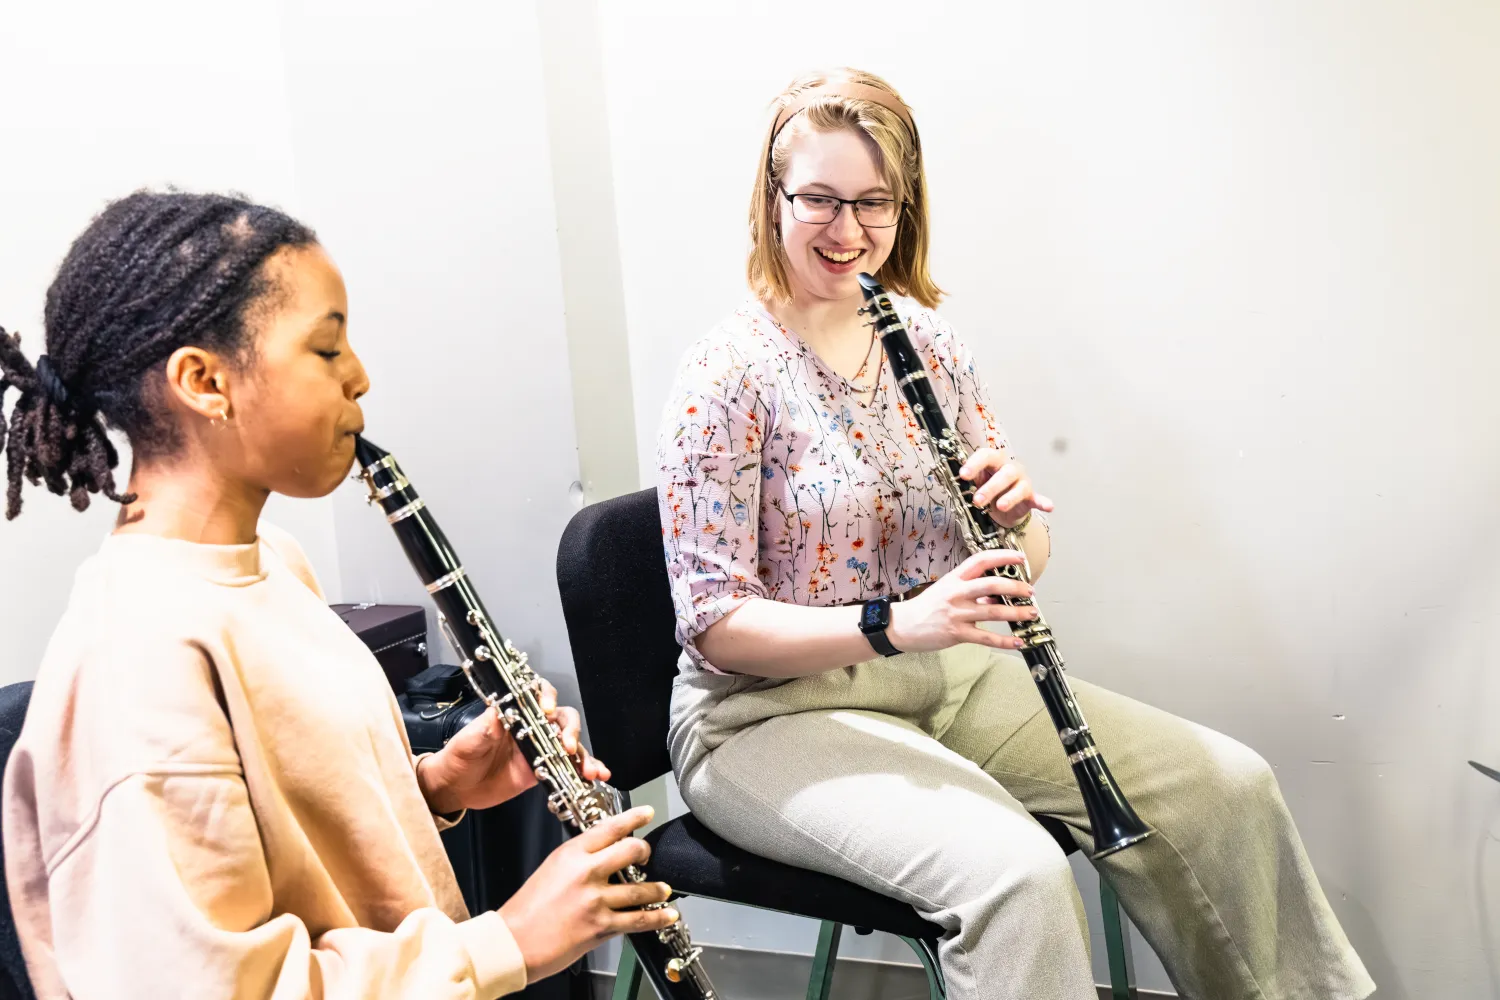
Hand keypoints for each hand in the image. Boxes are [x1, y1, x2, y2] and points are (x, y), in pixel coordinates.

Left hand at [417, 678, 610, 814]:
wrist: (457, 788)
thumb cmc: (459, 757)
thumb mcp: (467, 741)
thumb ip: (483, 728)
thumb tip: (498, 712)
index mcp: (513, 714)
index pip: (536, 695)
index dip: (546, 697)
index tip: (546, 710)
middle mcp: (531, 728)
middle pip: (561, 718)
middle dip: (570, 729)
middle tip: (567, 746)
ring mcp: (540, 749)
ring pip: (570, 744)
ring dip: (584, 754)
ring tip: (591, 770)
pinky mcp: (545, 769)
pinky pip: (569, 767)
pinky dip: (584, 770)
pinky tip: (596, 776)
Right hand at [500, 806, 677, 982]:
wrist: (514, 942)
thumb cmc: (527, 908)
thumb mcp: (551, 868)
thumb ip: (578, 858)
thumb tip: (603, 852)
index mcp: (572, 854)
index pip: (610, 828)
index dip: (633, 818)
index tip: (647, 813)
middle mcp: (586, 873)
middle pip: (631, 851)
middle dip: (645, 852)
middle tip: (648, 855)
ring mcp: (596, 900)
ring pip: (640, 889)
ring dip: (657, 888)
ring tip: (663, 889)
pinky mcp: (601, 926)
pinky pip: (638, 920)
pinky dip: (657, 917)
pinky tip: (668, 914)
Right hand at [885, 549, 1038, 652]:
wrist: (902, 626)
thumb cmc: (925, 607)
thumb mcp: (946, 591)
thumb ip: (971, 592)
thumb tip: (997, 597)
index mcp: (954, 578)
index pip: (980, 560)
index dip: (1002, 556)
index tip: (1020, 557)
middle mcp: (957, 593)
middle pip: (991, 585)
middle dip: (1015, 587)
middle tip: (1030, 590)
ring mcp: (957, 614)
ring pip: (993, 612)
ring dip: (1016, 613)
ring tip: (1031, 613)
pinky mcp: (956, 633)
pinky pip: (986, 638)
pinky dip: (1005, 641)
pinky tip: (1018, 641)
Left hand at [958, 448, 1053, 528]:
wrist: (1002, 508)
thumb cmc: (987, 489)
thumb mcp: (975, 483)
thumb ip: (967, 480)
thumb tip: (949, 477)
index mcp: (994, 461)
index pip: (986, 456)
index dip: (975, 464)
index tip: (963, 475)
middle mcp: (1010, 468)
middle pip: (1004, 473)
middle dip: (990, 487)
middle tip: (976, 500)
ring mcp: (1022, 482)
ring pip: (1019, 486)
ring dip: (1009, 496)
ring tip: (999, 506)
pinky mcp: (1031, 497)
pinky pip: (1038, 499)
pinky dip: (1044, 502)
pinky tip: (1048, 507)